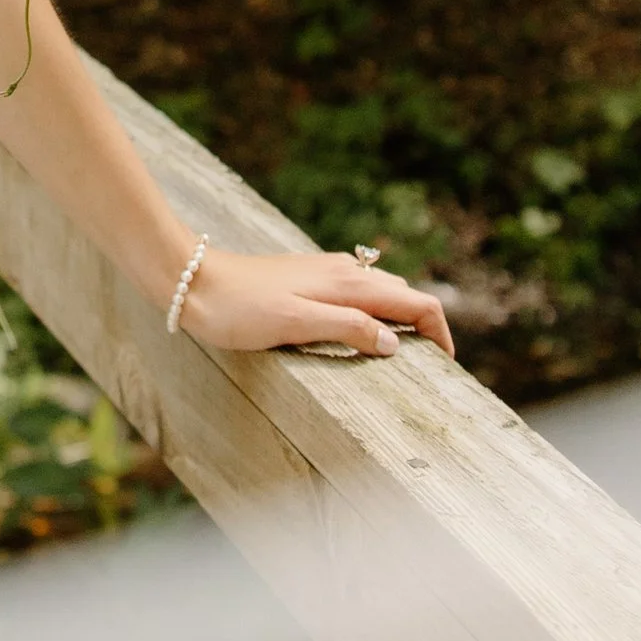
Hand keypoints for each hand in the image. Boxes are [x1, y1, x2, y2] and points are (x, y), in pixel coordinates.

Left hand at [185, 245, 454, 359]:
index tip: (447, 366)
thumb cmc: (239, 307)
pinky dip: (371, 313)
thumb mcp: (296, 324)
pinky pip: (356, 294)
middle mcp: (344, 272)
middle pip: (405, 297)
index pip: (417, 303)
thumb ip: (348, 329)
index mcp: (349, 284)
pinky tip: (356, 333)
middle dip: (424, 328)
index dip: (440, 334)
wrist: (193, 281)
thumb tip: (394, 344)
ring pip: (380, 294)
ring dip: (397, 320)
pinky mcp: (307, 279)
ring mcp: (326, 273)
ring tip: (397, 356)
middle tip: (426, 369)